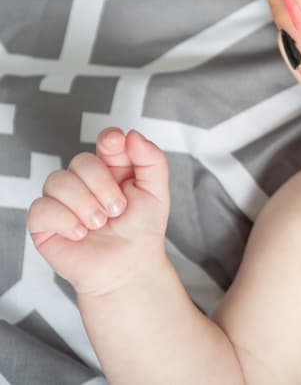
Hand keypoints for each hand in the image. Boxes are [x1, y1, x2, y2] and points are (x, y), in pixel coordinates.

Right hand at [27, 128, 170, 294]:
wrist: (130, 267)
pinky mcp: (44, 223)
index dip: (110, 139)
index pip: (105, 141)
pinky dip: (66, 221)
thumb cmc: (141, 229)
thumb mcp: (157, 191)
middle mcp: (83, 180)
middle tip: (118, 209)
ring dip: (85, 204)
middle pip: (81, 161)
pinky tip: (81, 234)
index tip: (116, 144)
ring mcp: (61, 200)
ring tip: (100, 224)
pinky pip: (41, 208)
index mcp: (112, 169)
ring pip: (58, 180)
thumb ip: (151, 160)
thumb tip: (131, 134)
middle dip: (103, 186)